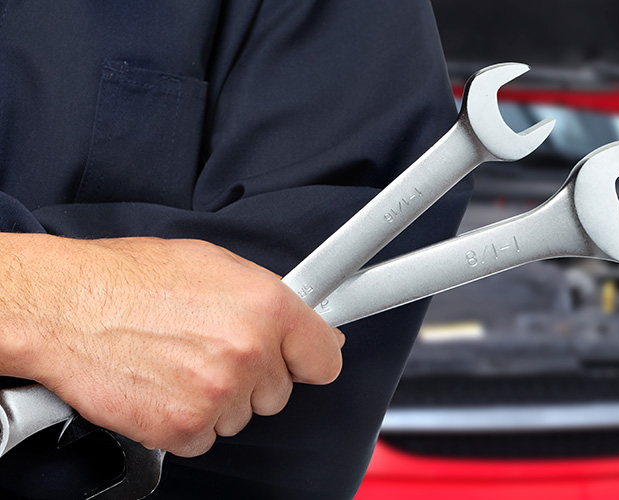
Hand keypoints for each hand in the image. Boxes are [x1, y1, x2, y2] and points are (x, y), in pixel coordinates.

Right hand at [0, 235, 343, 456]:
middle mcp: (250, 352)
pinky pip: (206, 437)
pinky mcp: (184, 428)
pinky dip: (186, 421)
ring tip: (178, 361)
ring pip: (242, 416)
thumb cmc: (133, 279)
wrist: (68, 305)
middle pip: (280, 391)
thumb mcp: (217, 265)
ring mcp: (218, 394)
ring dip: (217, 399)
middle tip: (211, 350)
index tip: (300, 361)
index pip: (325, 357)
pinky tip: (163, 386)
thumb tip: (303, 326)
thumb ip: (268, 300)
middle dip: (253, 376)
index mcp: (268, 307)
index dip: (309, 359)